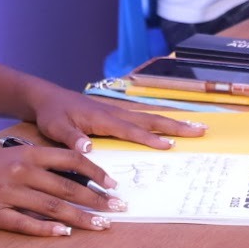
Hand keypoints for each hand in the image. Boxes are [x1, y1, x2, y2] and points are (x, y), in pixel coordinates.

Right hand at [0, 144, 126, 236]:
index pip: (70, 160)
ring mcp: (6, 194)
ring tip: (102, 226)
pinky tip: (64, 234)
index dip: (96, 172)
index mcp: (26, 153)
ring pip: (53, 207)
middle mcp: (19, 171)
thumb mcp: (10, 155)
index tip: (114, 184)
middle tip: (119, 209)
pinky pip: (25, 224)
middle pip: (67, 187)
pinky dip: (47, 229)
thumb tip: (74, 173)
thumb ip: (39, 162)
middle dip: (97, 199)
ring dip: (81, 218)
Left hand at [30, 83, 206, 152]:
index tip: (170, 146)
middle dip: (176, 126)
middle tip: (201, 130)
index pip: (131, 130)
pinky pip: (143, 119)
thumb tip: (88, 148)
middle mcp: (115, 113)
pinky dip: (160, 122)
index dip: (150, 139)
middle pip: (151, 120)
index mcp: (103, 118)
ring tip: (196, 127)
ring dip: (173, 123)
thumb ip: (71, 139)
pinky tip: (169, 127)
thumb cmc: (51, 114)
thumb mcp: (55, 128)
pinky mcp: (115, 114)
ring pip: (150, 118)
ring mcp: (117, 112)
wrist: (47, 98)